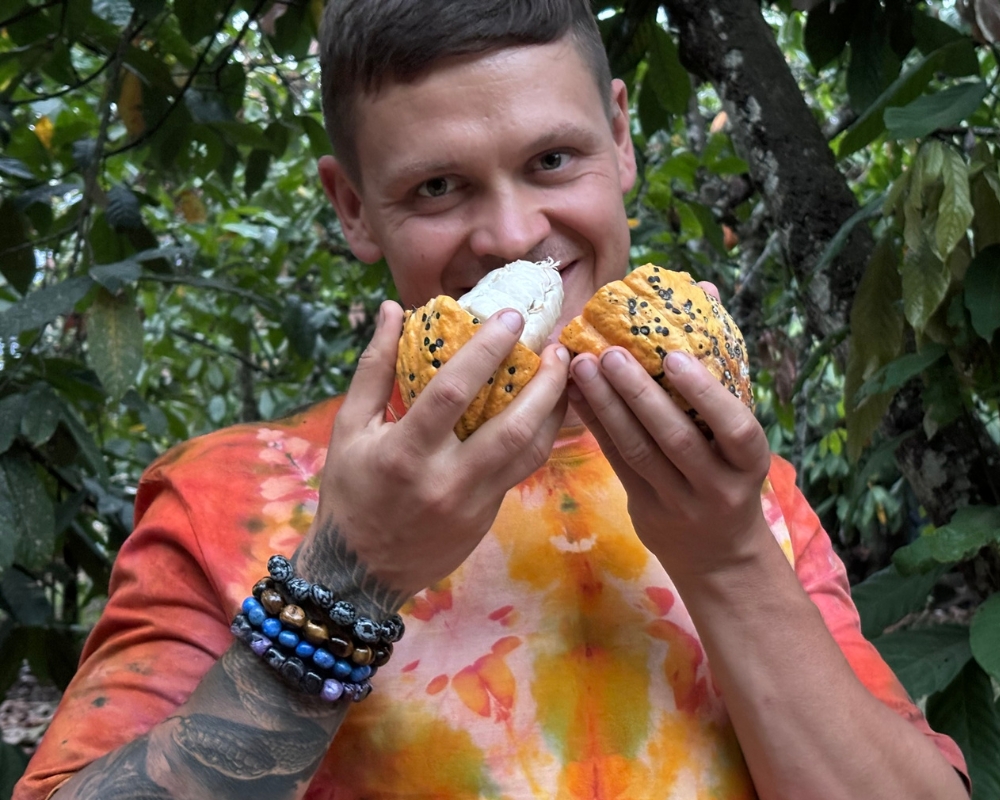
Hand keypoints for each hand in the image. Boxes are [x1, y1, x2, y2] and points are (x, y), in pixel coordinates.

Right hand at [296, 300, 569, 603]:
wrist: (360, 572)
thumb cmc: (350, 492)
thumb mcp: (349, 429)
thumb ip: (374, 367)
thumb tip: (392, 308)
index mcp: (405, 453)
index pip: (453, 393)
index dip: (487, 351)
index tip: (512, 317)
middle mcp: (445, 480)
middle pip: (512, 426)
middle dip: (545, 382)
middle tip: (558, 347)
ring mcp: (473, 504)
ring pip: (531, 452)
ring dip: (554, 409)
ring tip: (564, 374)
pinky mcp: (488, 517)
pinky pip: (523, 470)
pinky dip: (540, 436)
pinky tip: (547, 410)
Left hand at [567, 312, 771, 579]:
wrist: (720, 555)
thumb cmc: (730, 469)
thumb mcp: (738, 432)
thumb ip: (721, 367)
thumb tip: (705, 290)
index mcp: (749, 462)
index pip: (735, 428)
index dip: (705, 393)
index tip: (674, 357)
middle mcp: (717, 486)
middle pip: (674, 438)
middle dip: (639, 394)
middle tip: (610, 352)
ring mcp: (678, 502)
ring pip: (638, 451)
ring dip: (607, 406)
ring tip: (583, 366)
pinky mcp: (645, 510)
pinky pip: (616, 462)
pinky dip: (596, 424)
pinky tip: (575, 393)